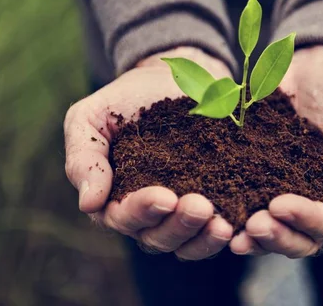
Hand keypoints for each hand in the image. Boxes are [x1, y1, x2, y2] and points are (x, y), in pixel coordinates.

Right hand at [64, 47, 234, 259]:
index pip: (123, 217)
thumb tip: (89, 204)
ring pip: (188, 243)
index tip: (164, 196)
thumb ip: (84, 158)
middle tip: (200, 207)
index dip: (142, 211)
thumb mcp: (90, 119)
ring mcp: (180, 211)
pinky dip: (225, 232)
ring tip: (222, 224)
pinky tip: (238, 223)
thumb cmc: (124, 100)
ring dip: (204, 237)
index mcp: (114, 198)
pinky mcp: (212, 201)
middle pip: (158, 237)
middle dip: (179, 226)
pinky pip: (215, 230)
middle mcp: (148, 214)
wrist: (170, 78)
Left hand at [230, 45, 322, 257]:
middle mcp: (312, 204)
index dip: (305, 221)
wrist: (318, 66)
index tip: (280, 204)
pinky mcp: (254, 177)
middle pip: (297, 239)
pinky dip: (232, 214)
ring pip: (270, 230)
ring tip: (232, 231)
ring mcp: (281, 192)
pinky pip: (243, 202)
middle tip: (254, 223)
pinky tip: (217, 214)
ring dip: (253, 236)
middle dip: (276, 236)